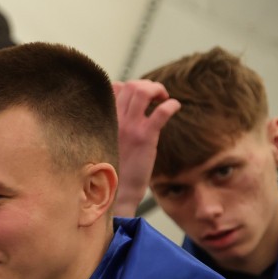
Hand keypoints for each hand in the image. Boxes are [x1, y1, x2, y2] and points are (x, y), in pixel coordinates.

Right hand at [112, 79, 181, 216]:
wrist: (115, 193)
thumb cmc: (111, 172)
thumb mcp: (103, 145)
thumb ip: (110, 128)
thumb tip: (121, 117)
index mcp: (103, 122)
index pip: (113, 89)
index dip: (128, 87)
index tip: (137, 98)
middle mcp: (114, 120)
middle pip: (130, 85)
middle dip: (148, 85)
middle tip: (156, 97)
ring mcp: (130, 127)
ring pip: (143, 91)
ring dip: (158, 90)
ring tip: (163, 99)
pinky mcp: (145, 137)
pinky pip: (162, 111)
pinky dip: (172, 105)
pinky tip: (174, 108)